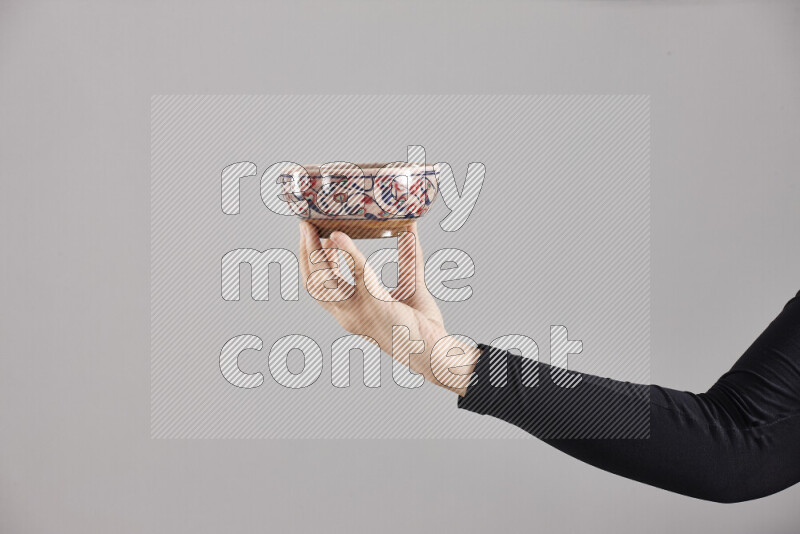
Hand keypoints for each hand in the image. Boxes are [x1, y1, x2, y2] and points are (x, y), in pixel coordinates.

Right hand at [297, 221, 478, 394]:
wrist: (435, 352)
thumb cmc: (423, 325)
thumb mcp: (412, 284)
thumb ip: (409, 257)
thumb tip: (410, 227)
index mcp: (350, 312)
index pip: (319, 287)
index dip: (312, 261)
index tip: (314, 237)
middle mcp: (347, 315)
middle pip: (314, 282)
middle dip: (305, 253)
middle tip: (304, 226)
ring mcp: (358, 312)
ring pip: (323, 280)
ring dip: (314, 252)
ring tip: (314, 227)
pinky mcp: (374, 305)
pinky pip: (356, 274)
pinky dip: (347, 254)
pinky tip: (339, 236)